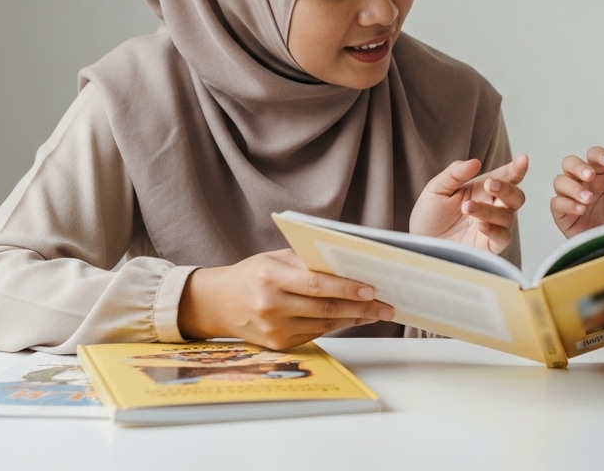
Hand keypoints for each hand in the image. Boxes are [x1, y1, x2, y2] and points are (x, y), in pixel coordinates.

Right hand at [177, 249, 393, 349]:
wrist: (217, 303)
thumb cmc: (252, 274)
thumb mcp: (275, 258)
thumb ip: (308, 261)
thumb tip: (349, 266)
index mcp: (269, 278)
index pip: (316, 285)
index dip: (346, 288)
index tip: (371, 289)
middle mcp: (270, 306)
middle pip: (325, 309)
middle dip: (360, 308)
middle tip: (386, 305)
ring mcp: (273, 329)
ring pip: (324, 324)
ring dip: (354, 319)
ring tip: (377, 312)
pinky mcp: (278, 344)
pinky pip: (315, 334)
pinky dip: (337, 326)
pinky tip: (353, 319)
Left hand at [409, 154, 528, 253]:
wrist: (419, 245)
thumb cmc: (429, 217)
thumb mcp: (436, 189)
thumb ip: (455, 173)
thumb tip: (475, 162)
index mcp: (482, 190)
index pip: (505, 177)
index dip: (517, 168)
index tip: (523, 159)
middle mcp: (492, 207)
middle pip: (515, 196)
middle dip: (506, 188)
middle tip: (490, 184)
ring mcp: (492, 227)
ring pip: (508, 216)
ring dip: (489, 210)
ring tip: (467, 208)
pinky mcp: (488, 246)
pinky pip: (503, 237)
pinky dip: (494, 230)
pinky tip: (481, 225)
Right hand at [550, 146, 603, 237]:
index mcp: (601, 177)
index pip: (593, 157)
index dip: (599, 154)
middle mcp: (584, 185)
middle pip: (570, 163)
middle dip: (578, 167)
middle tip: (590, 176)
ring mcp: (572, 199)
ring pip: (560, 181)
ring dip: (573, 187)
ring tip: (588, 199)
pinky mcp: (564, 216)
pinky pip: (556, 203)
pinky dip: (566, 204)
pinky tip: (581, 209)